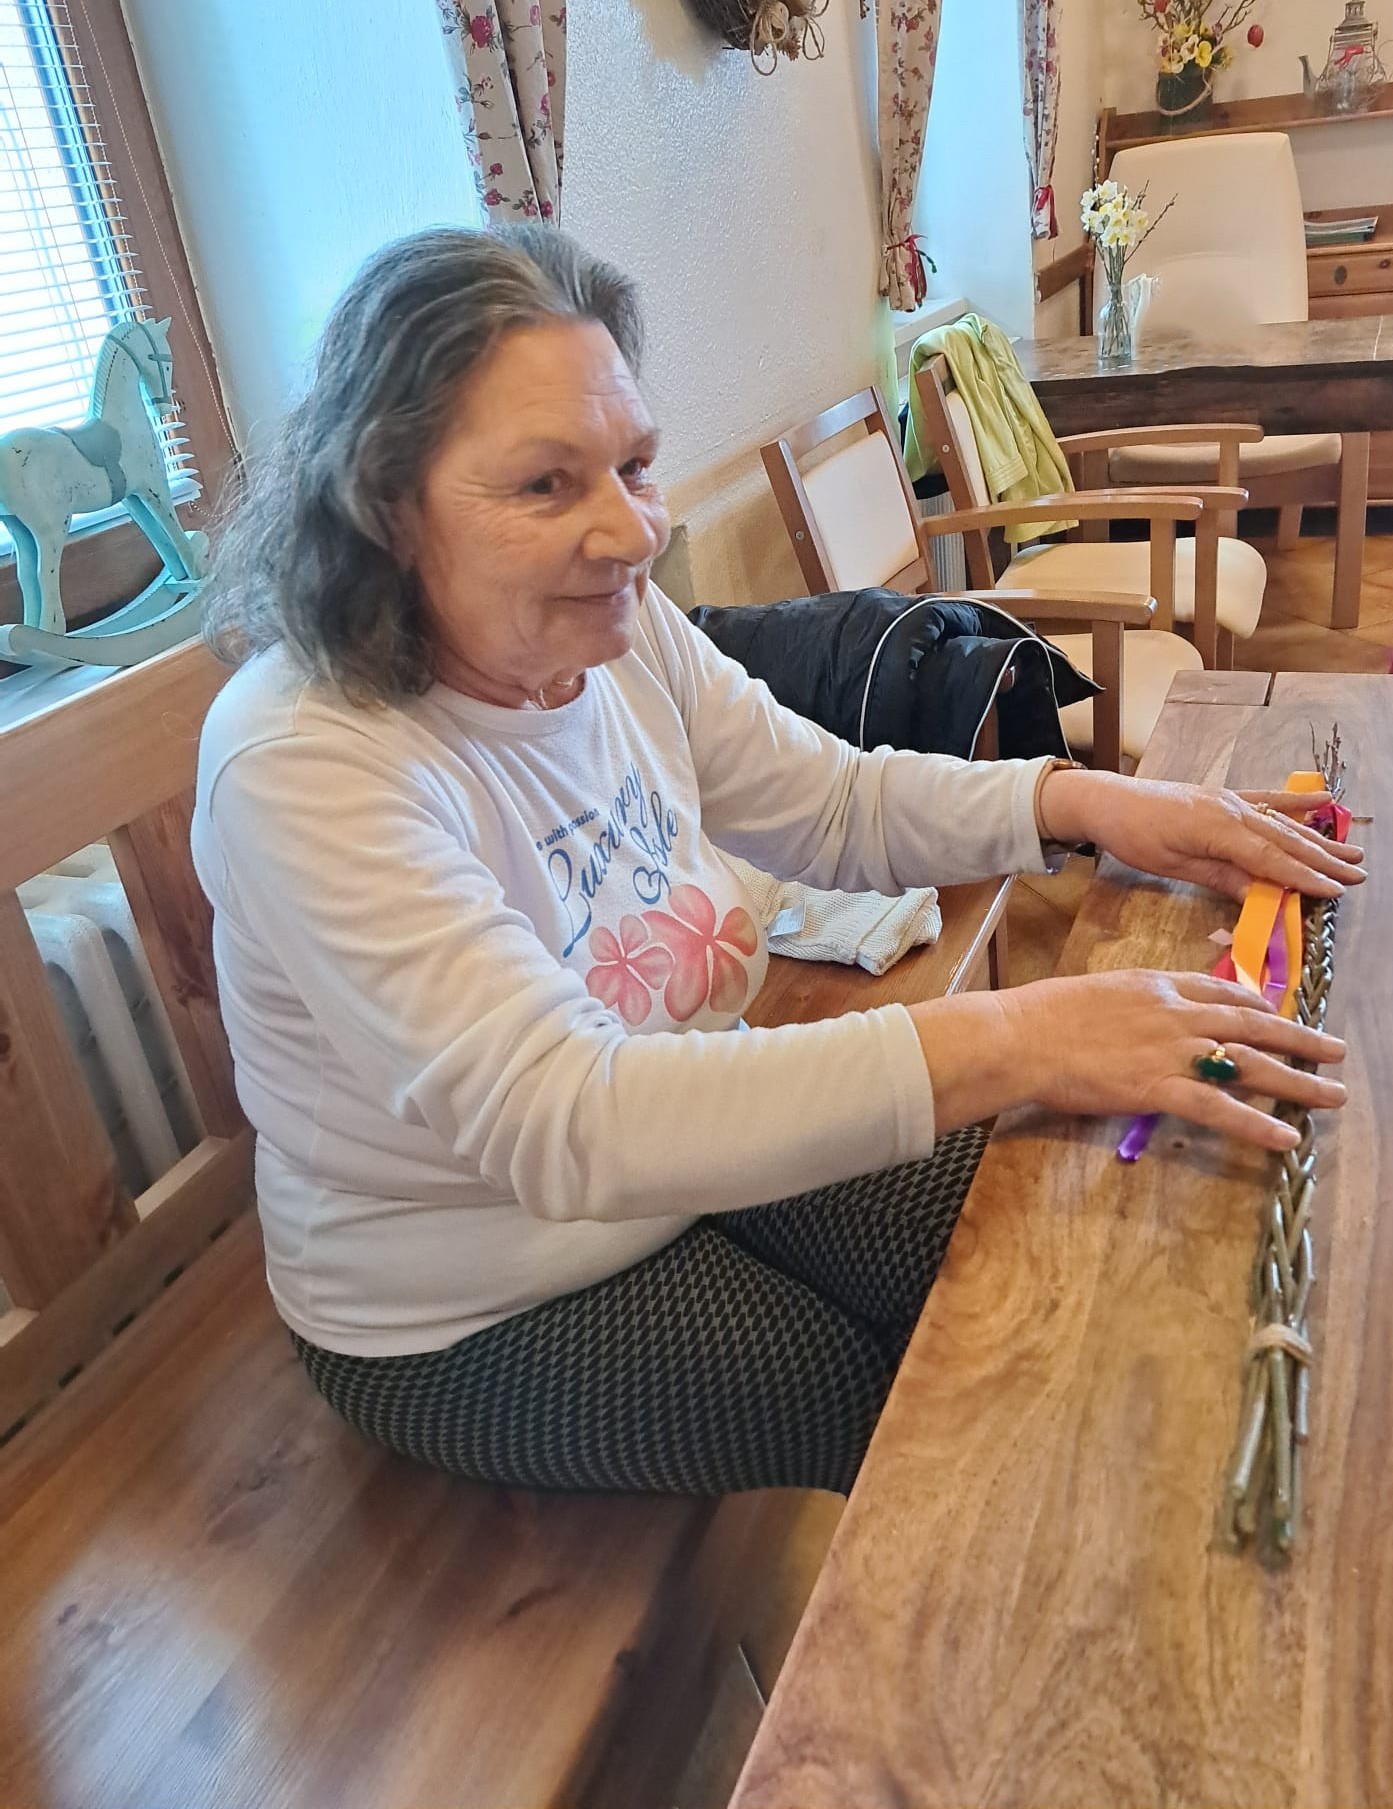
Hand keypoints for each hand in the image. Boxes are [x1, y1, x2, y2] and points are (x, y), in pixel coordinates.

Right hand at [912, 970, 1345, 1150]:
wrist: (1019, 1035)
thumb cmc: (1041, 1015)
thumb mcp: (1094, 992)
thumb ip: (1130, 1004)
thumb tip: (1139, 1018)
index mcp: (1157, 986)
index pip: (1221, 992)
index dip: (1257, 1004)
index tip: (1279, 1013)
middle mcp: (1175, 1013)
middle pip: (1252, 1024)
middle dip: (1299, 1038)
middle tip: (1336, 1051)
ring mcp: (1170, 1050)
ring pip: (1248, 1064)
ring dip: (1297, 1081)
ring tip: (1333, 1096)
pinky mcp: (1157, 1087)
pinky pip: (1217, 1108)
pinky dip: (1254, 1123)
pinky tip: (1285, 1138)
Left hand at [1038, 768, 1364, 901]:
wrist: (1108, 800)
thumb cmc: (1134, 837)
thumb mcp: (1175, 866)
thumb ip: (1221, 877)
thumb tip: (1262, 895)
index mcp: (1218, 831)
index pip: (1271, 859)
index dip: (1304, 877)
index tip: (1335, 891)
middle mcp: (1232, 811)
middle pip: (1285, 840)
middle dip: (1323, 860)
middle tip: (1357, 875)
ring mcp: (1230, 800)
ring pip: (1282, 822)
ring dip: (1318, 837)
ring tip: (1352, 850)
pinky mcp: (1224, 796)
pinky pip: (1266, 799)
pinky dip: (1294, 801)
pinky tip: (1322, 799)